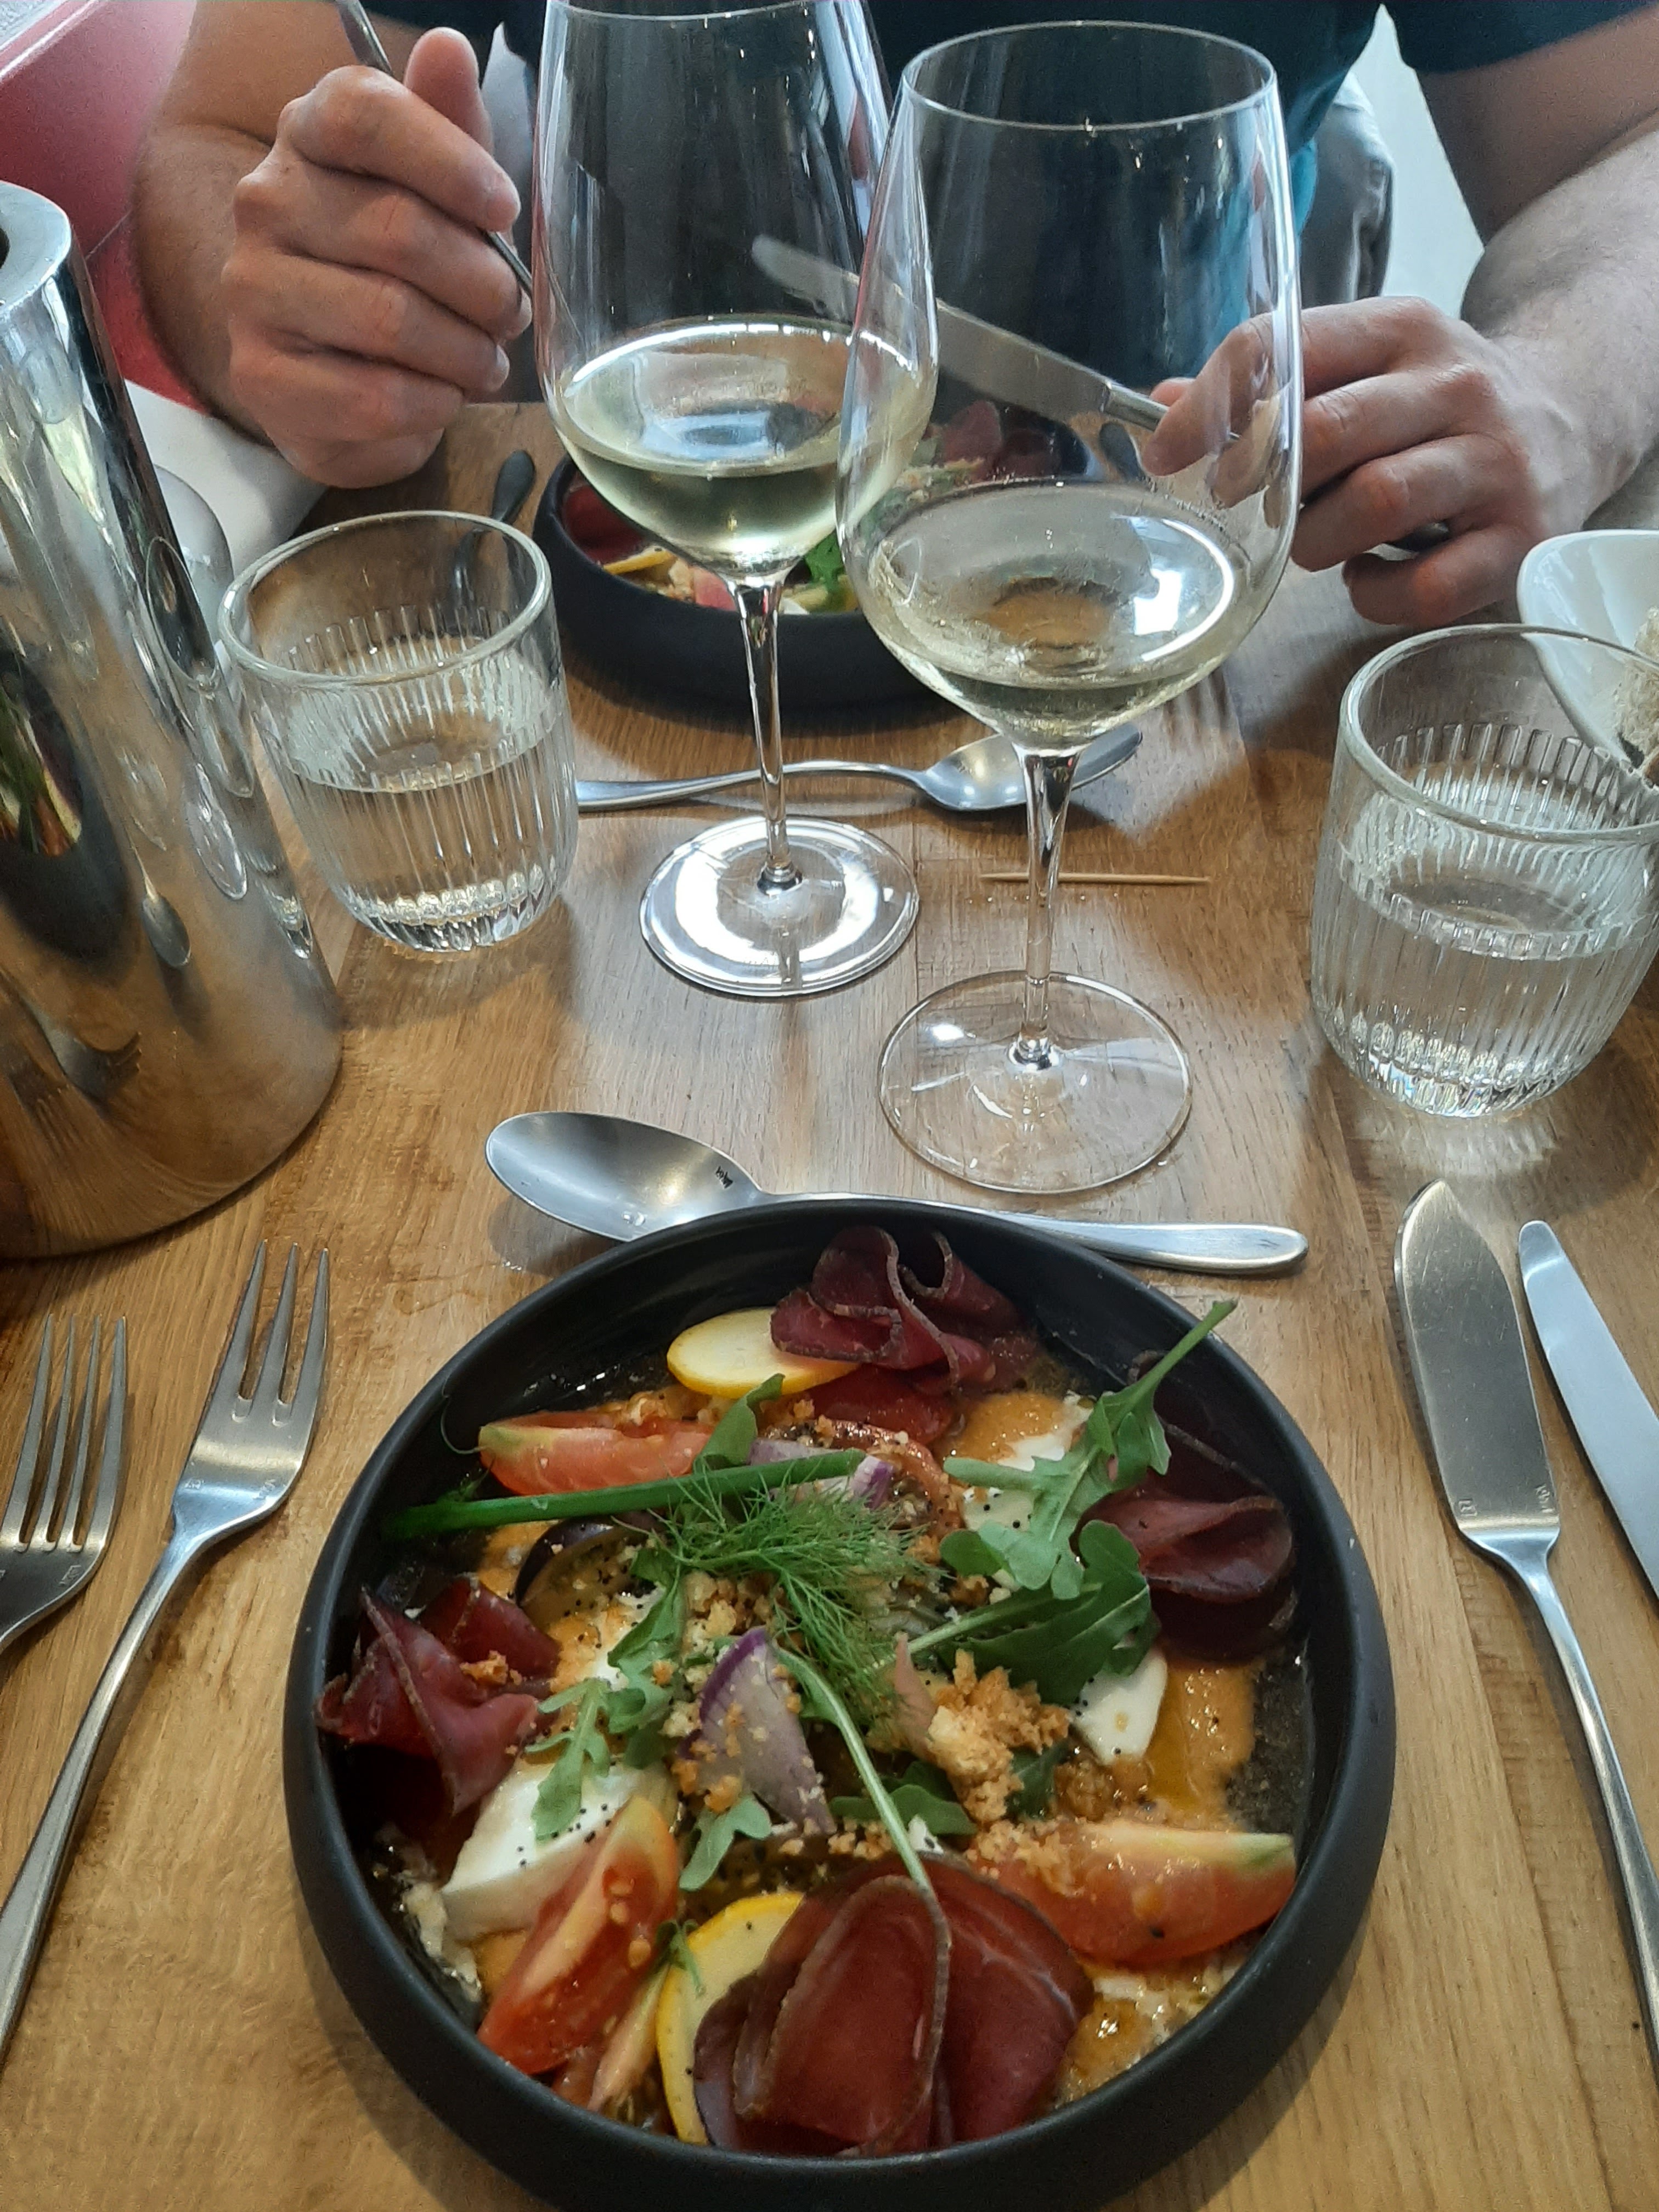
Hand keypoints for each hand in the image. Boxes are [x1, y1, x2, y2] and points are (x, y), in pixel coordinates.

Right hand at [223, 29, 528, 485]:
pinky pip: (374, 395)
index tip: (503, 209)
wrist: (331, 374)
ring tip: (483, 361)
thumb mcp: (436, 192)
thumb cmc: (398, 272)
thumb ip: (447, 125)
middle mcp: (265, 203)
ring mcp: (253, 291)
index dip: (451, 163)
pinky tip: (442, 397)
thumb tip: (448, 48)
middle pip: (399, 230)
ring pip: (390, 318)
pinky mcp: (261, 377)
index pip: (366, 115)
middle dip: (483, 285)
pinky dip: (432, 404)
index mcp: (308, 136)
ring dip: (465, 352)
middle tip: (509, 313)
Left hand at [1140, 299, 1581, 626]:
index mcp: (1402, 330)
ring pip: (1375, 503)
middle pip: (1328, 431)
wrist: (1569, 421)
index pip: (1291, 345)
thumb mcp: (1361, 371)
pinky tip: (1367, 578)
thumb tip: (1164, 409)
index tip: (1168, 455)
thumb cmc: (1433, 409)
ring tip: (1318, 542)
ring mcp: (1492, 463)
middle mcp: (1455, 386)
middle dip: (1266, 480)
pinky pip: (1422, 587)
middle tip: (1249, 508)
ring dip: (1318, 540)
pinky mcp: (1515, 539)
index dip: (1216, 405)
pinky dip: (1373, 596)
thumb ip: (1271, 387)